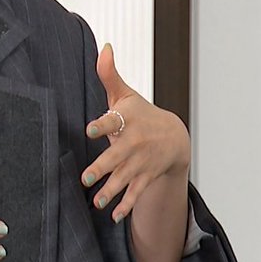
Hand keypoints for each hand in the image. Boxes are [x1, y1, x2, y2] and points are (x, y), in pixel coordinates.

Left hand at [81, 44, 190, 221]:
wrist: (174, 137)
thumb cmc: (141, 113)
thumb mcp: (127, 94)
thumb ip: (110, 74)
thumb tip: (104, 46)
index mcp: (128, 119)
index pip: (114, 120)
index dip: (102, 124)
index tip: (90, 129)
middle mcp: (135, 142)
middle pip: (117, 155)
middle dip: (103, 167)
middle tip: (86, 178)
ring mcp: (141, 161)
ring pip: (124, 178)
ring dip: (111, 191)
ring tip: (96, 202)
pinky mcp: (145, 177)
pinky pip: (136, 192)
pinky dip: (127, 205)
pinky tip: (113, 215)